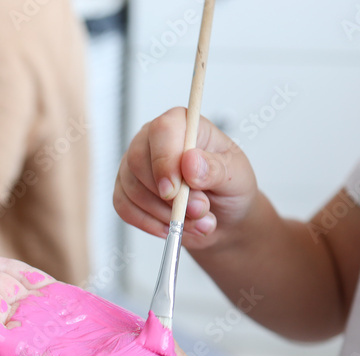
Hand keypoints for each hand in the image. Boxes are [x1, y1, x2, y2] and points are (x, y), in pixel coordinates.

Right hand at [113, 108, 257, 250]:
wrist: (223, 218)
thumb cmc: (230, 188)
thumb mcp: (235, 176)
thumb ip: (215, 169)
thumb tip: (190, 163)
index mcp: (183, 124)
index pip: (162, 130)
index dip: (164, 160)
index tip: (175, 191)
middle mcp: (153, 141)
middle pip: (138, 161)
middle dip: (166, 197)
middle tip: (198, 211)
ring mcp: (136, 166)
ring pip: (132, 189)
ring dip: (164, 214)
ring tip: (196, 222)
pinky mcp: (126, 190)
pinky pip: (124, 207)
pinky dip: (149, 223)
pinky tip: (171, 226)